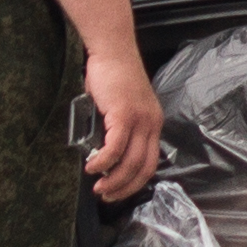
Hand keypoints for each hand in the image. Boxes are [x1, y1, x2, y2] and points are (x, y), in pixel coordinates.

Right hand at [76, 44, 165, 202]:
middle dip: (124, 187)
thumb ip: (120, 128)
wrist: (112, 51)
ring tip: (98, 186)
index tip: (119, 191)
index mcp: (154, 122)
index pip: (151, 162)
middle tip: (106, 195)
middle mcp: (152, 123)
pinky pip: (115, 148)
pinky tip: (92, 167)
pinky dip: (103, 162)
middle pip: (143, 168)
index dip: (135, 182)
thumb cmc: (113, 76)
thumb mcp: (122, 107)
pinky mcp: (125, 115)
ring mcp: (140, 119)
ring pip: (130, 162)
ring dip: (113, 180)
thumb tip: (105, 152)